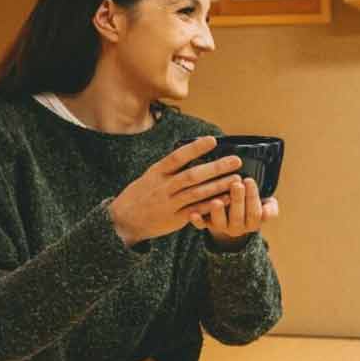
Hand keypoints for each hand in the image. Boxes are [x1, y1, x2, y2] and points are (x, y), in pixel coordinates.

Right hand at [109, 136, 243, 246]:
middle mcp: (163, 187)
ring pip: (196, 193)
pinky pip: (196, 211)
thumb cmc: (140, 194)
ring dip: (218, 186)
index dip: (195, 148)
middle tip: (236, 161)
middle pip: (192, 175)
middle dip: (215, 168)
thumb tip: (192, 151)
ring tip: (236, 179)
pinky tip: (227, 199)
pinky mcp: (175, 219)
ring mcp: (169, 204)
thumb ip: (170, 167)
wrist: (123, 220)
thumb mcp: (150, 176)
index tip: (213, 140)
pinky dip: (212, 205)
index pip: (177, 157)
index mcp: (156, 172)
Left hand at [190, 176, 279, 248]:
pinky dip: (197, 220)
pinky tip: (193, 213)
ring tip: (216, 200)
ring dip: (218, 212)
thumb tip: (268, 209)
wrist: (233, 218)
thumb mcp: (265, 206)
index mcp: (252, 223)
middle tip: (236, 184)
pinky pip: (201, 225)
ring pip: (220, 222)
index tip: (248, 180)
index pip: (254, 212)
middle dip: (237, 200)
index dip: (252, 197)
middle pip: (238, 216)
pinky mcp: (206, 225)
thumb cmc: (250, 205)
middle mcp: (237, 228)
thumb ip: (270, 208)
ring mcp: (221, 227)